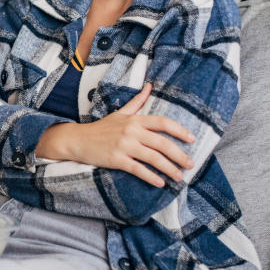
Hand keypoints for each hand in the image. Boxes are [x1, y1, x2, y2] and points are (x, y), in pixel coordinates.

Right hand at [35, 83, 194, 186]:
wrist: (78, 140)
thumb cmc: (101, 128)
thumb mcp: (120, 113)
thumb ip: (137, 101)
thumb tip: (149, 86)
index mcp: (135, 120)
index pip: (163, 123)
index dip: (180, 131)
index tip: (192, 139)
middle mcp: (131, 131)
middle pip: (162, 143)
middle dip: (179, 155)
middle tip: (191, 164)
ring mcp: (124, 146)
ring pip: (153, 158)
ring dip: (169, 169)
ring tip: (179, 177)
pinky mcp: (116, 160)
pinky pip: (138, 169)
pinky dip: (151, 177)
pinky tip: (161, 183)